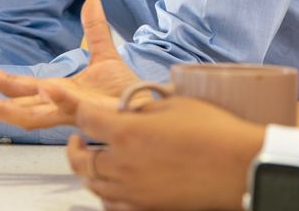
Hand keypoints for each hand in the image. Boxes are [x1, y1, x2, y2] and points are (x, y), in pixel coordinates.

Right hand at [0, 0, 139, 128]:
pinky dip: (57, 96)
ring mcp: (71, 113)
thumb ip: (94, 31)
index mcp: (56, 95)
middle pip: (12, 108)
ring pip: (29, 117)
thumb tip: (92, 3)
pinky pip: (71, 106)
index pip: (16, 88)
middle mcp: (57, 108)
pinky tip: (44, 86)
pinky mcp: (90, 113)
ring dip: (2, 108)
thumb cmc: (127, 91)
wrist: (149, 105)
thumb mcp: (106, 55)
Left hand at [57, 92, 263, 210]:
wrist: (237, 167)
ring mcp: (132, 190)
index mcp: (127, 132)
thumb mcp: (174, 103)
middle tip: (77, 138)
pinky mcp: (145, 207)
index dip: (71, 104)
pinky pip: (112, 204)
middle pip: (82, 158)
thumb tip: (129, 108)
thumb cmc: (212, 131)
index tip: (62, 97)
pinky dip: (106, 193)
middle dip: (75, 146)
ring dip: (88, 170)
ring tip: (92, 160)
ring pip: (94, 184)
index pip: (85, 116)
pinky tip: (112, 186)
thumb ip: (143, 105)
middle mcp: (122, 164)